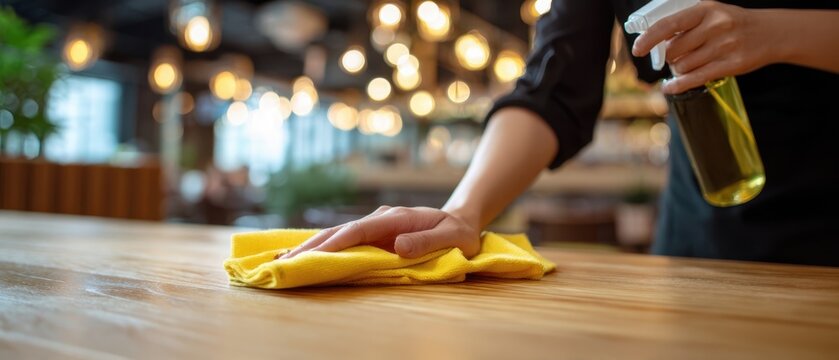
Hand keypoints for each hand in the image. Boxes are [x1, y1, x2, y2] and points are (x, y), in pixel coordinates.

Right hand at [279, 206, 481, 258]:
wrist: (461, 219)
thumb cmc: (459, 231)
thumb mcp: (453, 238)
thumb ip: (427, 242)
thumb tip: (396, 247)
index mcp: (397, 218)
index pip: (359, 231)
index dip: (335, 244)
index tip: (313, 255)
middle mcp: (381, 218)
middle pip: (340, 231)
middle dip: (312, 246)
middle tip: (285, 261)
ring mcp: (376, 224)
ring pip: (338, 234)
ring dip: (312, 247)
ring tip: (285, 259)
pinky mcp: (374, 233)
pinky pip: (345, 240)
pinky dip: (324, 248)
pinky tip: (308, 256)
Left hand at [632, 1, 778, 93]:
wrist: (770, 33)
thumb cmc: (732, 23)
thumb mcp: (711, 13)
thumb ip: (686, 23)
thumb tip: (654, 40)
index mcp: (706, 10)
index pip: (669, 25)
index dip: (649, 38)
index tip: (638, 49)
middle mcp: (715, 26)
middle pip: (674, 50)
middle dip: (669, 56)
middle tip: (677, 55)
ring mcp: (724, 46)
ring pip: (683, 66)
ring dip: (679, 69)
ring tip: (689, 63)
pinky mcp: (731, 65)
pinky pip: (695, 79)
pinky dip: (678, 85)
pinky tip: (669, 87)